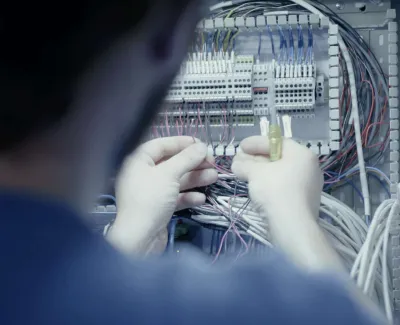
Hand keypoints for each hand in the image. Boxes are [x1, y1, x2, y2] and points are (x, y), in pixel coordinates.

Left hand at [108, 137, 216, 254]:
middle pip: (172, 163)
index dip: (181, 143)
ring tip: (213, 177)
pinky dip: (188, 196)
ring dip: (195, 178)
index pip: (161, 145)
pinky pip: (176, 197)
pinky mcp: (159, 208)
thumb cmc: (150, 200)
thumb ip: (186, 159)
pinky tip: (201, 198)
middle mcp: (143, 174)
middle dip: (193, 162)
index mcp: (138, 161)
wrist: (140, 239)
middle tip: (212, 162)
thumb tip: (202, 146)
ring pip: (176, 180)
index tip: (200, 144)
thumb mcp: (169, 174)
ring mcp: (152, 192)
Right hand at [232, 136, 322, 220]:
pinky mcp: (303, 200)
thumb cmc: (275, 191)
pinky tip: (256, 187)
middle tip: (239, 160)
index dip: (256, 143)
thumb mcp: (255, 173)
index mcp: (302, 154)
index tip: (241, 147)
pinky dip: (269, 183)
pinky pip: (283, 185)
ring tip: (243, 173)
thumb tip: (236, 162)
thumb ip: (244, 164)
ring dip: (260, 171)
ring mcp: (308, 184)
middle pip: (278, 157)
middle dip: (256, 158)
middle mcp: (309, 166)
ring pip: (280, 172)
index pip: (277, 142)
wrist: (292, 226)